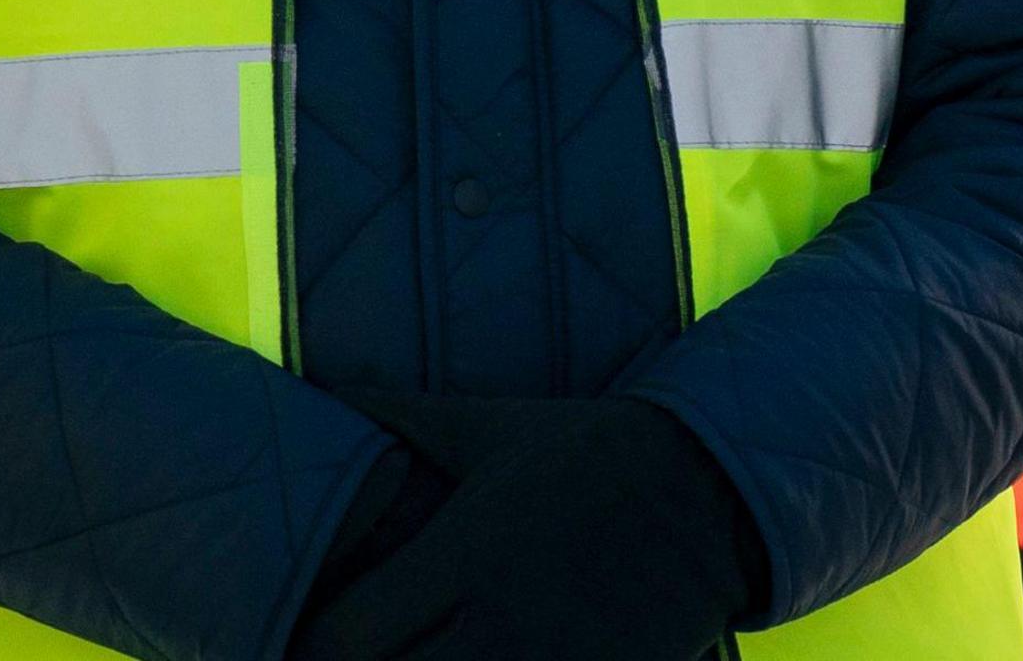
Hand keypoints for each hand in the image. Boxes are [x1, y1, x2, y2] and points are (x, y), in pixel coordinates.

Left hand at [294, 393, 758, 660]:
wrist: (710, 487)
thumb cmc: (586, 452)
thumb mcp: (489, 428)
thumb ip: (397, 416)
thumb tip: (315, 389)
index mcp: (460, 556)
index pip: (341, 640)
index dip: (311, 649)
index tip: (312, 638)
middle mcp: (498, 622)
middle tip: (363, 654)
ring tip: (416, 660)